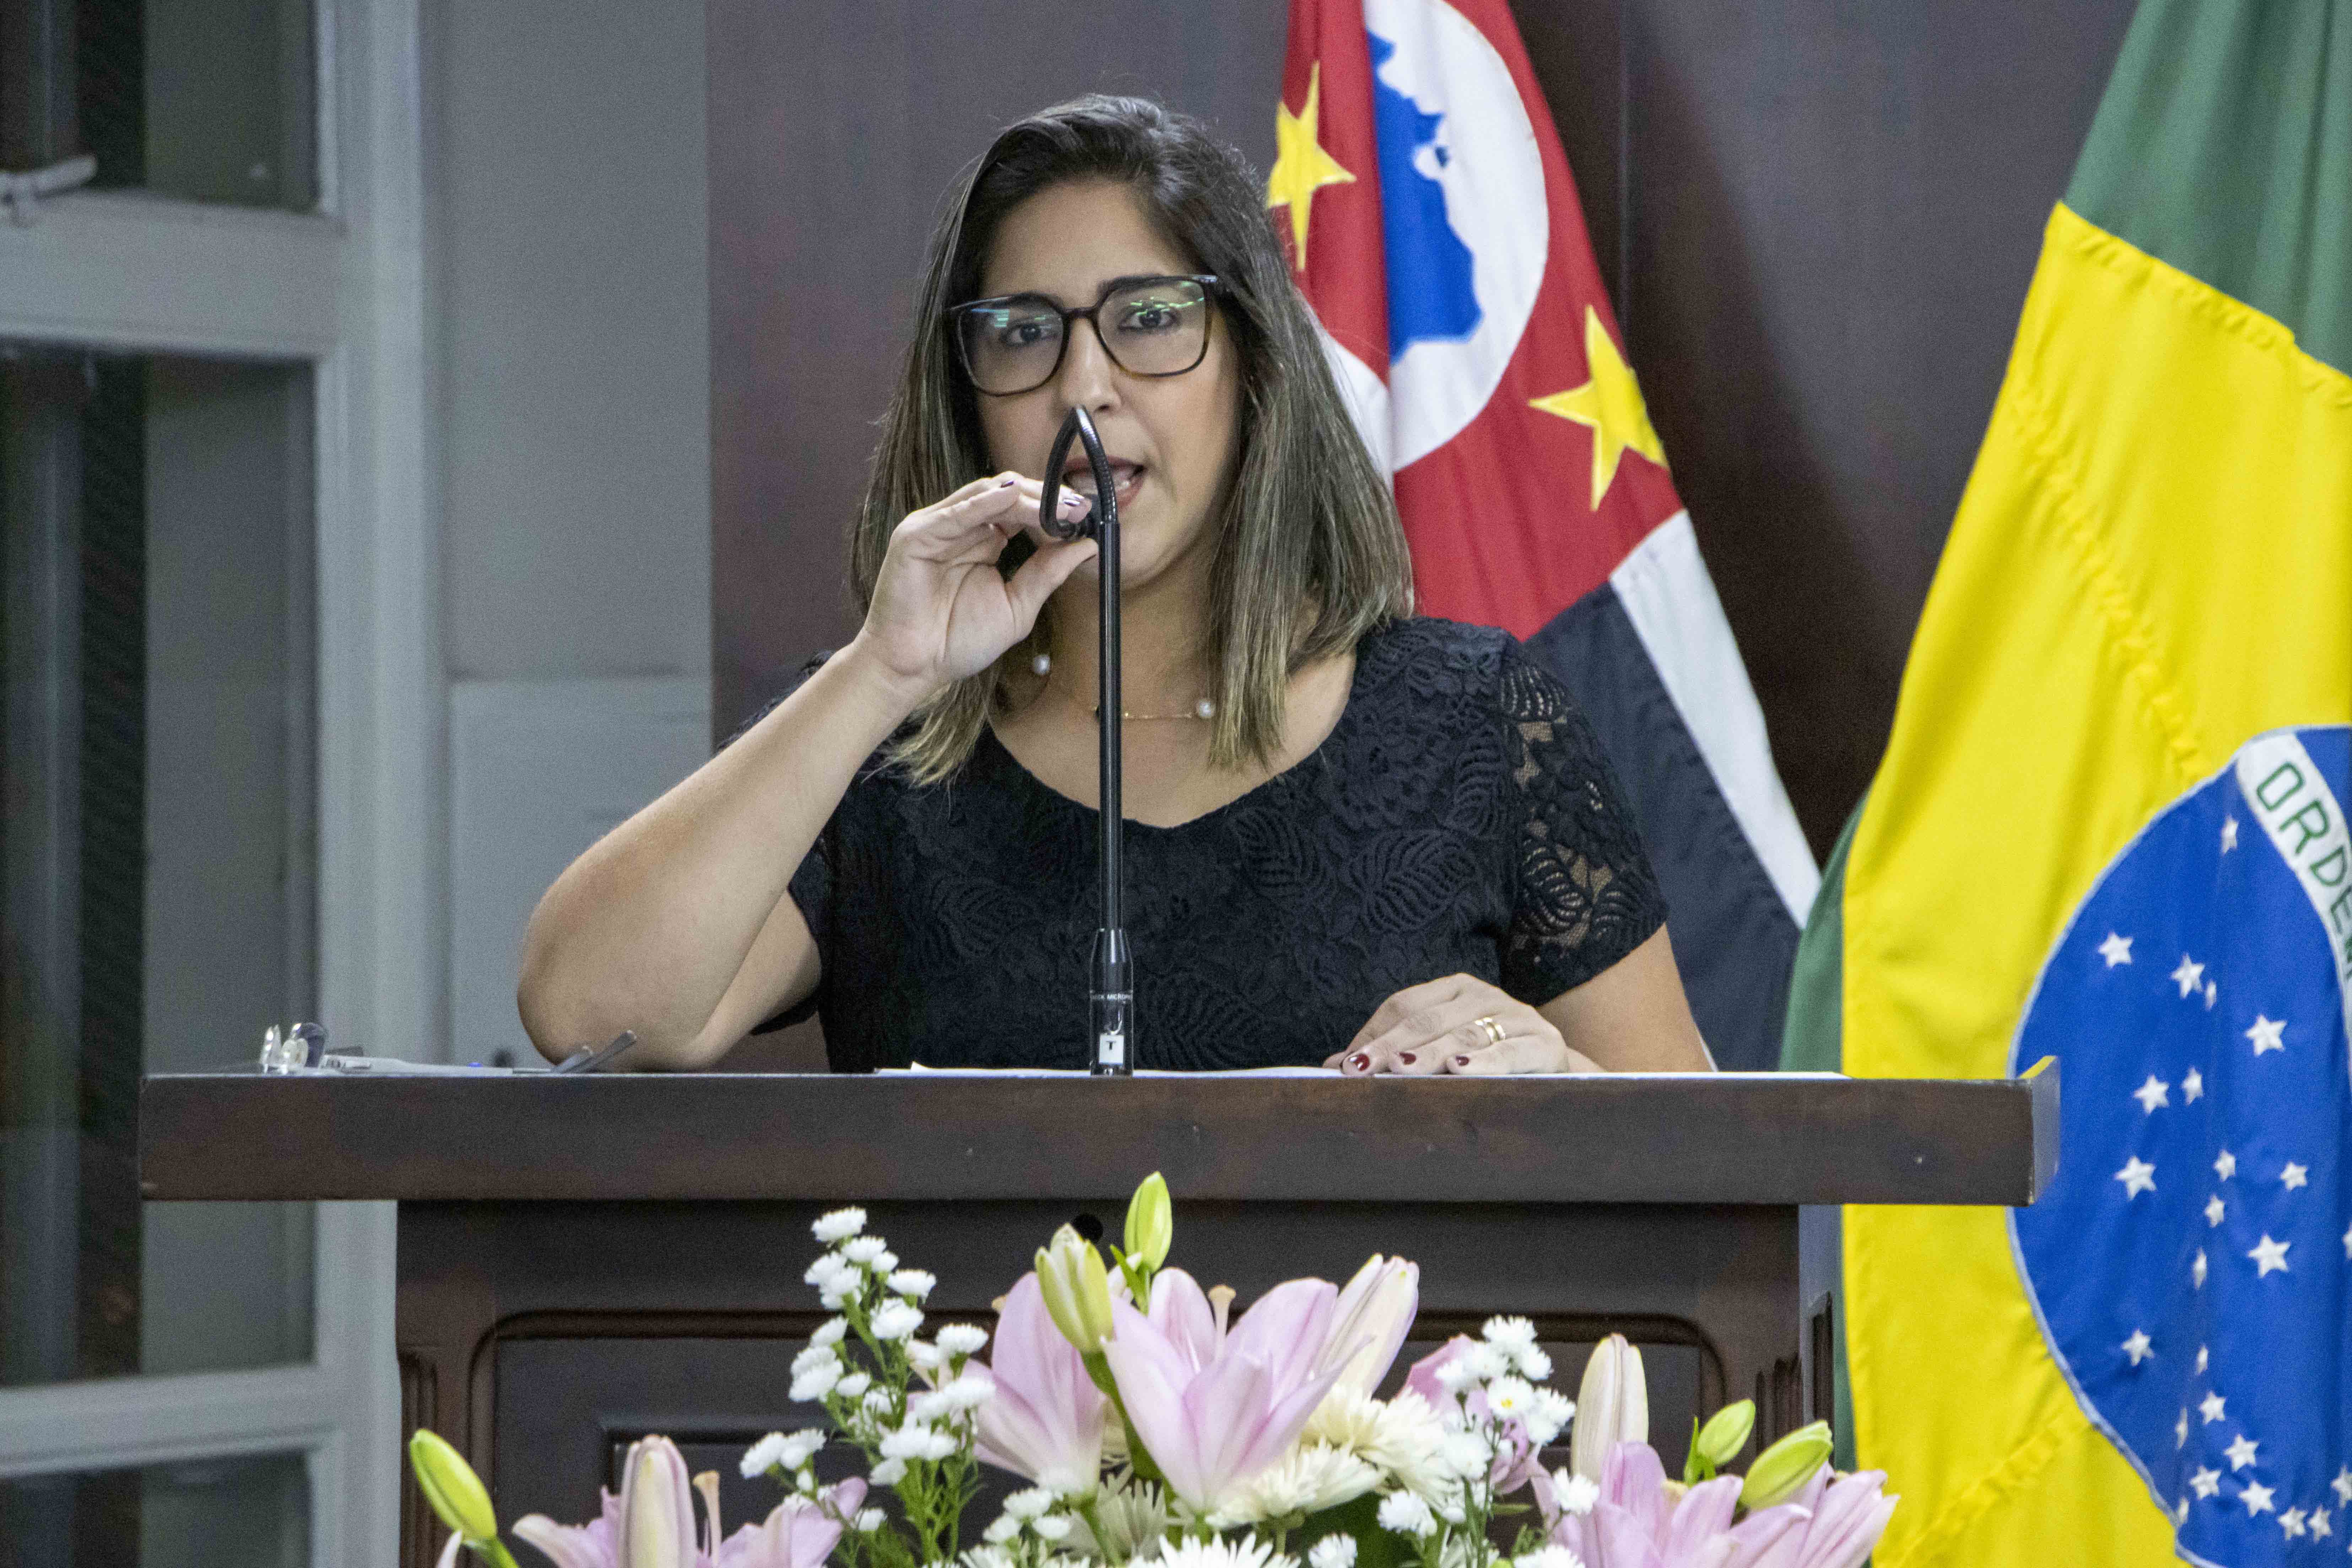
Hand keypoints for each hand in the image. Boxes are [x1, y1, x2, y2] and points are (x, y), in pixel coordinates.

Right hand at [848, 473, 1097, 706]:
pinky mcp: (916, 536)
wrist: (914, 667)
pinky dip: (983, 504)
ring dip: (1023, 498)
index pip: (1021, 511)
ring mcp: (937, 528)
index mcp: (984, 542)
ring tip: (1056, 502)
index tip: (1085, 513)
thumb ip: (1047, 574)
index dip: (1053, 508)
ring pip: (984, 497)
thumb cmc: (958, 641)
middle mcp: (961, 529)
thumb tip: (1088, 546)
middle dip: (1044, 498)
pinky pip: (954, 514)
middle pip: (1006, 496)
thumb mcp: (1016, 606)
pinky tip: (1011, 498)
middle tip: (1077, 505)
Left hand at [1324, 974, 1604, 1075]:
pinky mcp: (1545, 1043)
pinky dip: (1483, 1063)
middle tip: (1360, 1072)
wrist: (1555, 1073)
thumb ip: (1394, 1054)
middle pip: (1428, 1019)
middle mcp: (1485, 995)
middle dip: (1389, 1047)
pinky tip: (1459, 1071)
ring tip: (1400, 1071)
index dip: (1373, 1033)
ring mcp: (1517, 1016)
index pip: (1404, 1004)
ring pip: (1464, 1035)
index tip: (1345, 1065)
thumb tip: (1331, 1067)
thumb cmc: (1486, 1064)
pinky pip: (1509, 1052)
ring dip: (1429, 1054)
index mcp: (1455, 990)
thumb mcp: (1440, 1052)